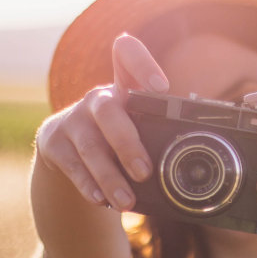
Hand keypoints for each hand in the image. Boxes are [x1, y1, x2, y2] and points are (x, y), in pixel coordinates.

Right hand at [35, 33, 167, 209]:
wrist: (66, 148)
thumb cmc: (116, 135)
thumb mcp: (135, 125)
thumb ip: (159, 130)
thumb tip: (202, 154)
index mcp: (123, 88)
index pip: (127, 55)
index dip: (142, 64)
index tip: (161, 87)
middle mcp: (97, 99)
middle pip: (109, 111)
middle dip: (127, 144)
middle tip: (145, 173)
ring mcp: (73, 119)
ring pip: (91, 146)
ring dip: (111, 177)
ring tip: (127, 201)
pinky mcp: (54, 143)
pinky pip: (72, 164)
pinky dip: (88, 184)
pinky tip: (100, 198)